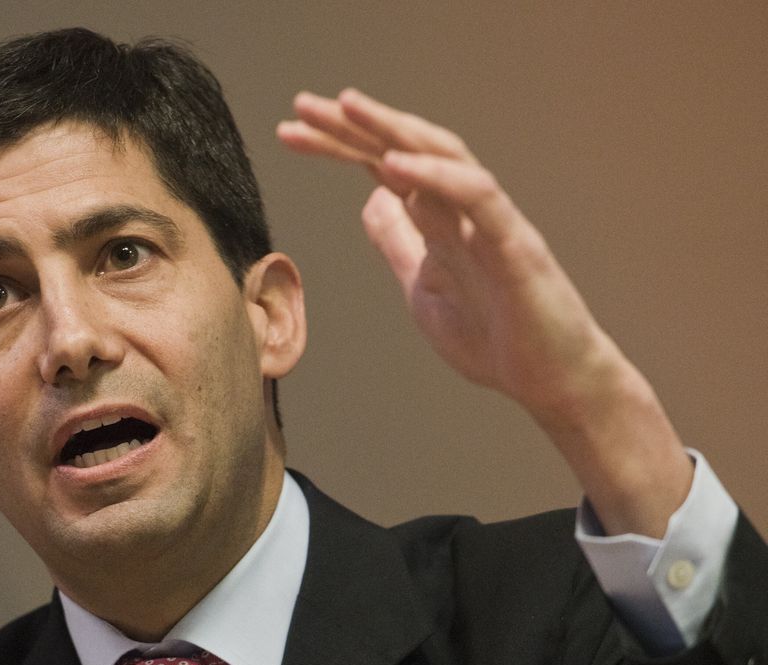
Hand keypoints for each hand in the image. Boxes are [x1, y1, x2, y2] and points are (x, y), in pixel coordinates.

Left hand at [277, 89, 691, 535]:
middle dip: (353, 126)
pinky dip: (437, 177)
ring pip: (444, 156)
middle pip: (405, 148)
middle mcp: (464, 208)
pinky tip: (394, 165)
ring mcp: (491, 223)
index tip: (289, 132)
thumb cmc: (494, 335)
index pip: (382, 165)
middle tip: (301, 105)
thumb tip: (372, 199)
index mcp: (439, 217)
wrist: (551, 384)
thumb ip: (399, 242)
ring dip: (393, 129)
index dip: (338, 144)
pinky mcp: (516, 247)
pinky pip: (479, 198)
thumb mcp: (422, 287)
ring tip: (345, 108)